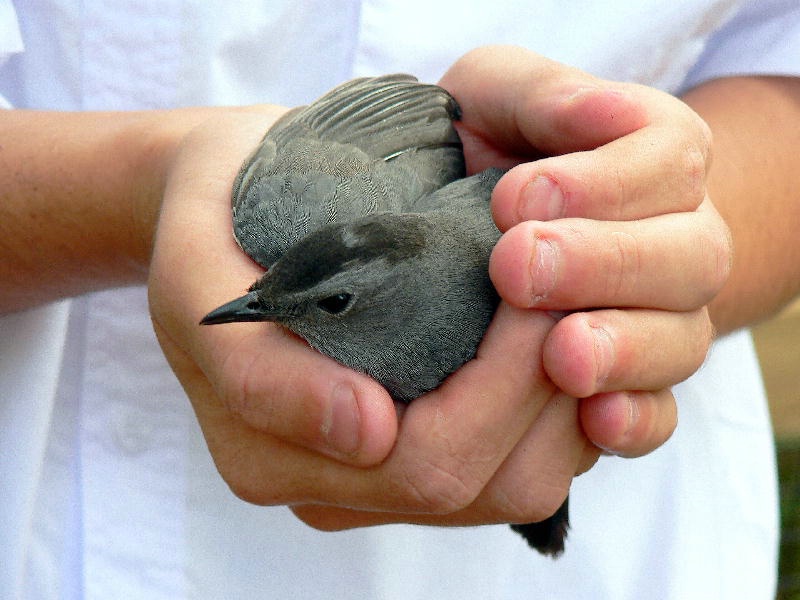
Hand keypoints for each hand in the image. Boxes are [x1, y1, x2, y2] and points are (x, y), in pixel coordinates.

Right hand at [148, 109, 593, 531]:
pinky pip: (516, 457)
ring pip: (516, 484)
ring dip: (565, 403)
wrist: (220, 207)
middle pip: (485, 487)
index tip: (537, 291)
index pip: (424, 464)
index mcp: (271, 457)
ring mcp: (379, 474)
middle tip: (576, 292)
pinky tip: (556, 337)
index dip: (502, 389)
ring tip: (575, 310)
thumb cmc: (211, 225)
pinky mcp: (415, 445)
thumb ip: (260, 374)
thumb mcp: (198, 275)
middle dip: (548, 391)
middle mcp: (333, 485)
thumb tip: (366, 432)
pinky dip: (557, 406)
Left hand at [440, 46, 729, 456]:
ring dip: (621, 348)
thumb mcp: (497, 97)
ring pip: (680, 340)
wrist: (480, 225)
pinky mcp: (637, 386)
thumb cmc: (489, 148)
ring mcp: (665, 319)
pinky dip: (632, 421)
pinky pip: (660, 415)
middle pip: (688, 256)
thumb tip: (592, 114)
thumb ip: (543, 95)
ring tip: (559, 354)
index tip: (512, 197)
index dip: (600, 184)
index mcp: (657, 158)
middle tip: (516, 268)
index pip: (668, 162)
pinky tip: (592, 418)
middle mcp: (677, 240)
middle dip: (603, 265)